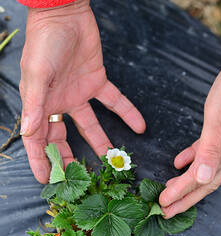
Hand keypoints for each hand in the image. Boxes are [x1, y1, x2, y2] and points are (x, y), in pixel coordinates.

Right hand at [19, 0, 145, 183]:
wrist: (66, 15)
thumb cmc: (46, 42)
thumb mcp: (37, 74)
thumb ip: (34, 104)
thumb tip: (29, 132)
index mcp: (41, 104)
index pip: (39, 140)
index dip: (42, 160)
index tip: (48, 181)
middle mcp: (60, 103)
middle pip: (64, 137)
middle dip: (71, 157)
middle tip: (82, 177)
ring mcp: (80, 94)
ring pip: (91, 125)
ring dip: (102, 141)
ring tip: (114, 160)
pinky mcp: (98, 83)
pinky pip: (115, 102)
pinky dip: (128, 113)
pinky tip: (140, 127)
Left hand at [159, 54, 220, 217]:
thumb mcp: (219, 120)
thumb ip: (210, 148)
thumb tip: (200, 177)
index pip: (198, 181)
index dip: (180, 194)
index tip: (163, 204)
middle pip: (202, 183)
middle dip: (184, 198)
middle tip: (166, 209)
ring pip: (202, 170)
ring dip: (186, 182)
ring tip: (171, 189)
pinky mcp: (220, 133)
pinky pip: (202, 152)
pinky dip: (190, 159)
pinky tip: (179, 161)